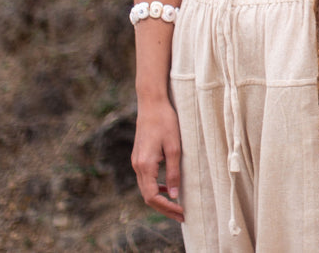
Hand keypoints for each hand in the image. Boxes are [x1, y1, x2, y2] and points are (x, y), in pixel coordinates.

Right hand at [132, 98, 184, 221]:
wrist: (151, 103)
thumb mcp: (175, 147)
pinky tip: (169, 187)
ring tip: (177, 205)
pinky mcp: (139, 157)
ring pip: (146, 188)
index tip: (181, 212)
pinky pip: (146, 179)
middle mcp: (137, 166)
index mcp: (145, 165)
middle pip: (148, 196)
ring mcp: (136, 162)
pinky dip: (157, 187)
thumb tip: (175, 194)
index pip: (153, 196)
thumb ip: (174, 172)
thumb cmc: (165, 122)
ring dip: (160, 199)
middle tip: (181, 215)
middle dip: (164, 208)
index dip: (167, 207)